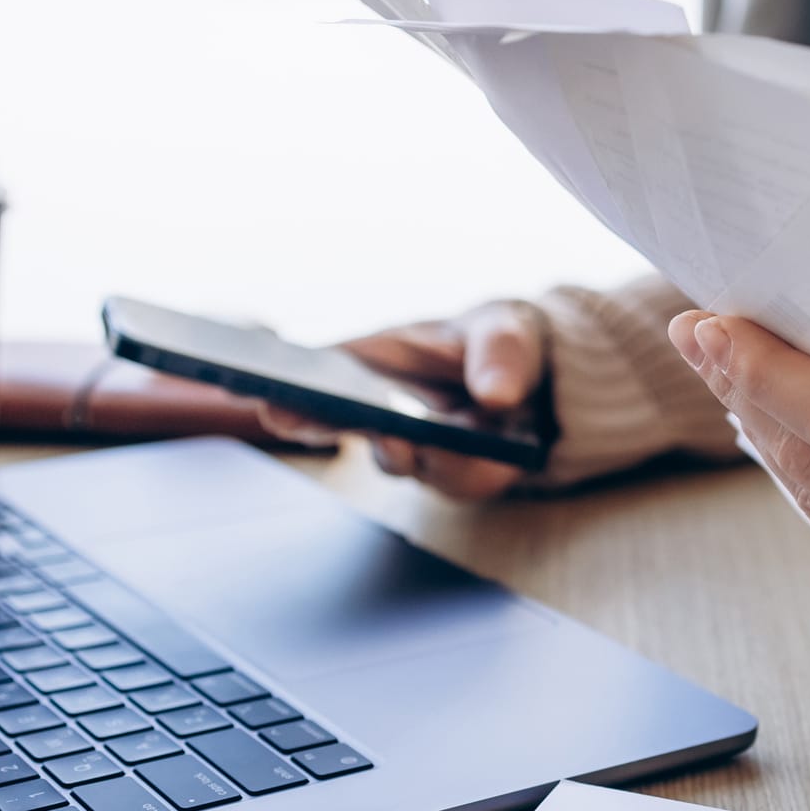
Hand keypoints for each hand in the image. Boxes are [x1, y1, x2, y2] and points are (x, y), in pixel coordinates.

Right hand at [256, 300, 547, 499]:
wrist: (546, 392)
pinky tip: (491, 461)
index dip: (286, 382)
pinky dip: (470, 471)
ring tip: (408, 438)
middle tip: (293, 418)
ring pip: (396, 459)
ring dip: (400, 450)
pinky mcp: (453, 477)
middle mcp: (384, 408)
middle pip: (335, 419)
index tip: (263, 392)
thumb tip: (495, 394)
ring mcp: (416, 448)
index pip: (320, 369)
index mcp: (380, 359)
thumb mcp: (507, 329)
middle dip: (312, 421)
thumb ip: (501, 353)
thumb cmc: (505, 343)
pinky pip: (454, 481)